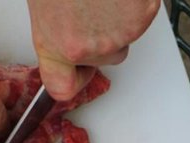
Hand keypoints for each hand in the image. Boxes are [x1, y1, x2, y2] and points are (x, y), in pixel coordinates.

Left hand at [27, 0, 160, 100]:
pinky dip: (135, 4)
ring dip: (119, 18)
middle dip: (101, 38)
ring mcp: (122, 33)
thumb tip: (65, 35)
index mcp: (56, 45)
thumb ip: (56, 30)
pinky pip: (143, 15)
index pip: (62, 88)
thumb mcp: (44, 2)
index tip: (75, 71)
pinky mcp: (144, 14)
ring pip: (126, 36)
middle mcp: (91, 48)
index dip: (72, 79)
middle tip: (92, 8)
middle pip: (105, 59)